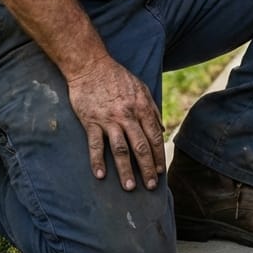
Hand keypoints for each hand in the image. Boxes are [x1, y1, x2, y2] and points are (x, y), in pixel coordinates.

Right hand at [66, 55, 166, 191]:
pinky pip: (96, 144)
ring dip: (126, 170)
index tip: (160, 171)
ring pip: (120, 149)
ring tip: (130, 187)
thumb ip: (152, 109)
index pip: (154, 136)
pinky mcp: (91, 121)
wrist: (91, 65)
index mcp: (142, 107)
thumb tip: (162, 131)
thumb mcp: (141, 88)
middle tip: (151, 186)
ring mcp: (109, 119)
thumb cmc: (117, 77)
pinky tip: (100, 176)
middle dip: (147, 168)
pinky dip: (98, 161)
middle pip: (141, 146)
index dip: (158, 155)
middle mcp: (128, 115)